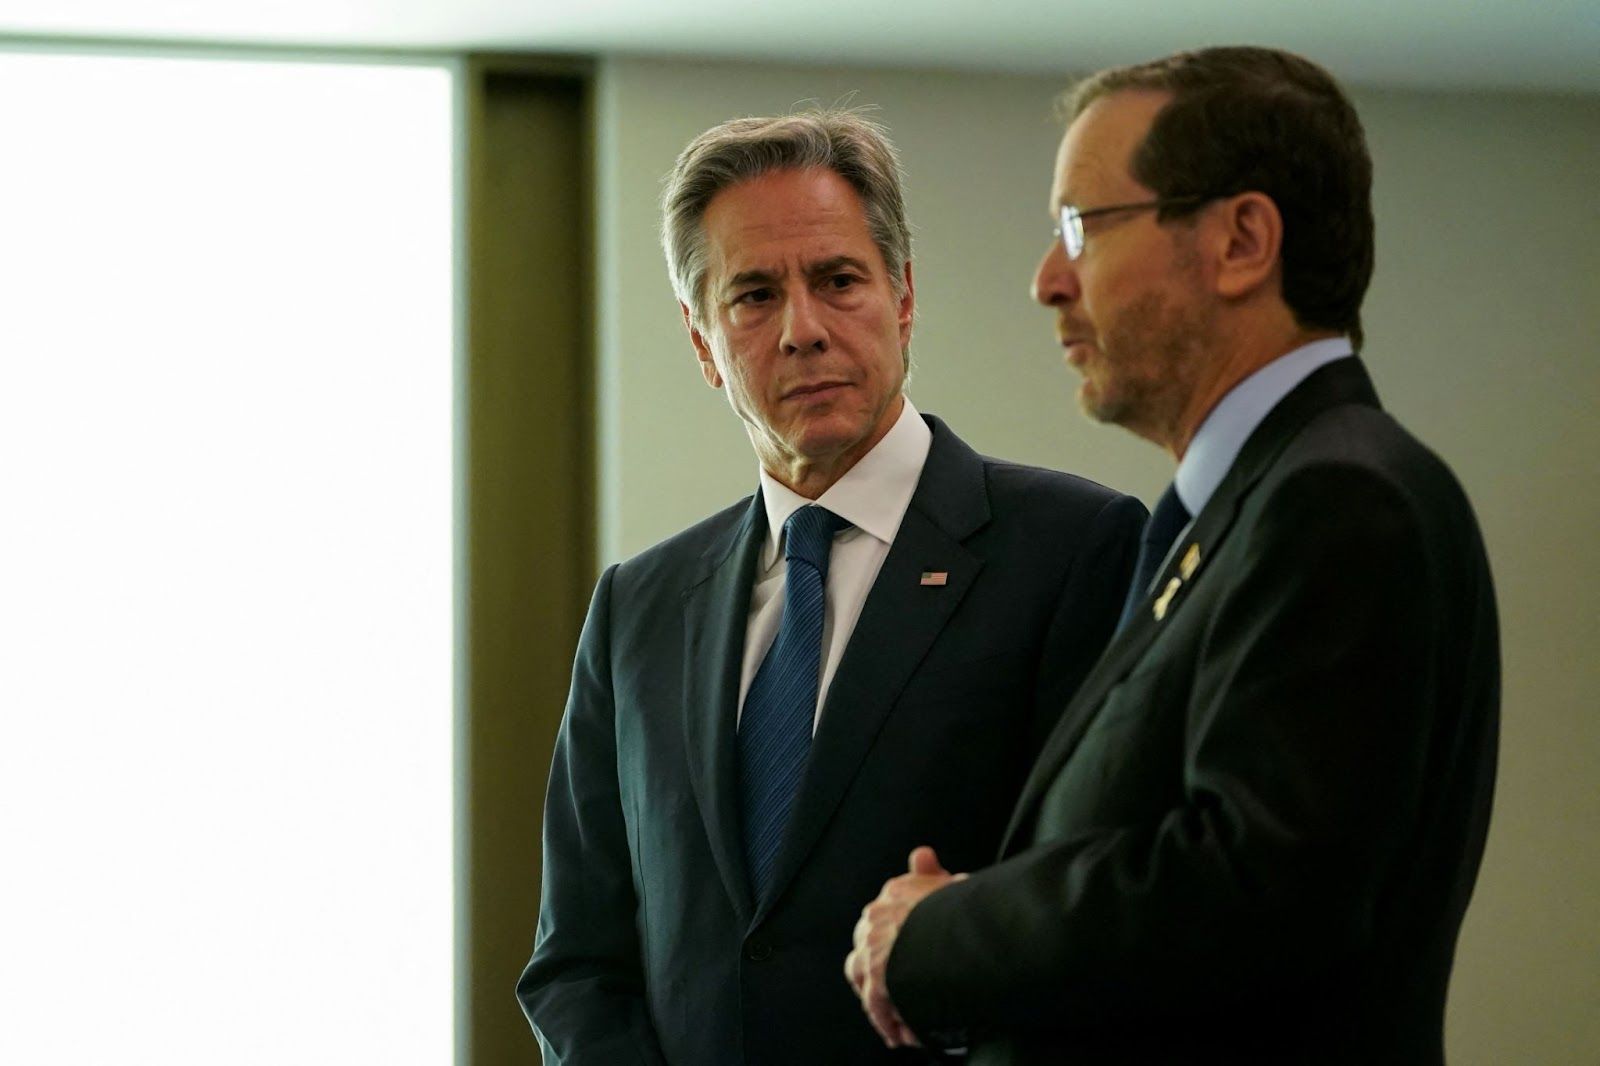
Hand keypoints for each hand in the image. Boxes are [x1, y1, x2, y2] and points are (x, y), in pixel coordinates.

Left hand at [844, 846, 966, 1047]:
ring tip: (896, 1014)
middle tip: (899, 988)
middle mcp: (877, 916)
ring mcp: (873, 947)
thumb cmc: (966, 912)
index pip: (883, 913)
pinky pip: (876, 1004)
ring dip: (877, 995)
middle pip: (867, 943)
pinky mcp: (876, 978)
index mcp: (897, 891)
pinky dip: (888, 1020)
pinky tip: (901, 1033)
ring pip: (862, 975)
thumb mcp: (952, 884)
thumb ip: (931, 874)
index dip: (895, 938)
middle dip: (880, 965)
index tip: (906, 955)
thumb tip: (921, 854)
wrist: (965, 933)